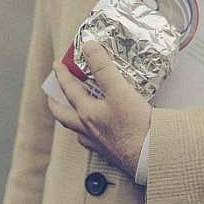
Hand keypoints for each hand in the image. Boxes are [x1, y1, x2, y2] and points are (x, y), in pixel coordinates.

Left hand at [48, 41, 151, 176]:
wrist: (151, 155)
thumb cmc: (136, 126)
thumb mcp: (119, 90)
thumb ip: (103, 67)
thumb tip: (89, 47)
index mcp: (87, 113)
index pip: (69, 90)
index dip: (62, 75)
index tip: (57, 65)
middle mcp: (89, 129)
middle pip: (64, 116)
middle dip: (56, 103)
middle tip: (52, 96)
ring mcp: (100, 143)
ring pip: (78, 131)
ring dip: (73, 120)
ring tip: (73, 113)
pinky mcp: (113, 152)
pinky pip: (95, 143)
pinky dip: (91, 135)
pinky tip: (97, 133)